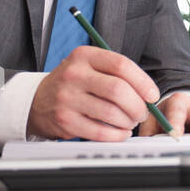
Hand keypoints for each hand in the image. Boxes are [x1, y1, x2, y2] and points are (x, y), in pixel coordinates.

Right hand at [27, 45, 158, 141]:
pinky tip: (120, 132)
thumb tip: (148, 95)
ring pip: (111, 112)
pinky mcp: (65, 120)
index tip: (152, 95)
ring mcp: (67, 98)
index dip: (143, 82)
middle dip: (138, 105)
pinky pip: (100, 131)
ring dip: (128, 121)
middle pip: (118, 90)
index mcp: (84, 56)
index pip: (121, 65)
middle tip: (142, 113)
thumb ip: (116, 74)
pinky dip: (117, 135)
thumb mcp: (89, 67)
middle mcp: (74, 74)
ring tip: (130, 122)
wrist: (37, 101)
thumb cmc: (73, 83)